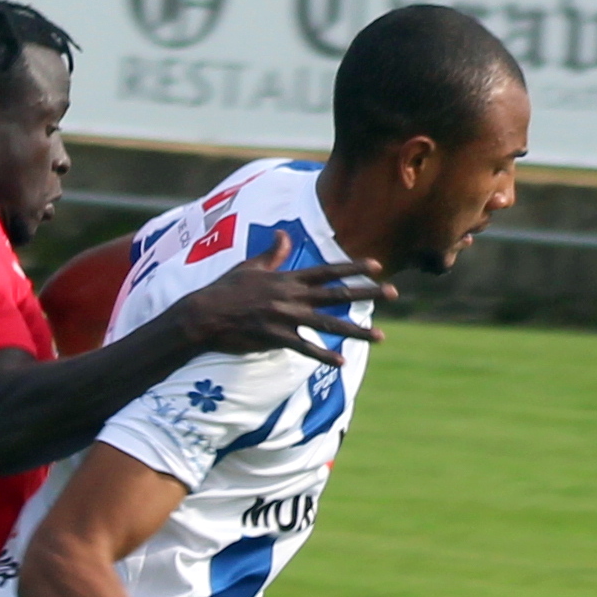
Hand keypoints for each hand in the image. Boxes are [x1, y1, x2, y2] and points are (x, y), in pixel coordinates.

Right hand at [174, 233, 393, 367]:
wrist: (202, 315)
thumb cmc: (224, 290)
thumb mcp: (250, 266)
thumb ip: (273, 253)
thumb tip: (284, 234)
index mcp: (287, 278)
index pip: (328, 270)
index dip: (353, 267)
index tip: (377, 266)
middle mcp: (292, 296)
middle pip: (337, 294)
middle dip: (368, 293)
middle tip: (394, 293)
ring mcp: (285, 318)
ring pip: (329, 324)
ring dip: (357, 331)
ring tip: (380, 337)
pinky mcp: (276, 338)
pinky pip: (305, 348)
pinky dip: (324, 356)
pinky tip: (341, 362)